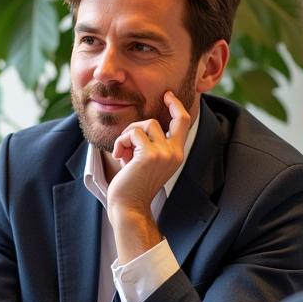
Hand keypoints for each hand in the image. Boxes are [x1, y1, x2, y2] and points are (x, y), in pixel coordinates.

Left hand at [106, 92, 191, 262]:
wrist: (129, 206)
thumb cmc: (132, 185)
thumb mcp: (144, 161)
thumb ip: (147, 143)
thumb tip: (138, 127)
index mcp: (177, 154)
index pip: (183, 122)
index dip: (176, 105)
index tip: (168, 95)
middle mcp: (174, 152)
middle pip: (155, 121)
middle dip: (135, 128)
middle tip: (125, 144)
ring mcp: (164, 153)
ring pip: (142, 126)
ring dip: (126, 137)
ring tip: (122, 154)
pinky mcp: (149, 155)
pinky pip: (132, 134)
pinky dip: (121, 143)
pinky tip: (119, 156)